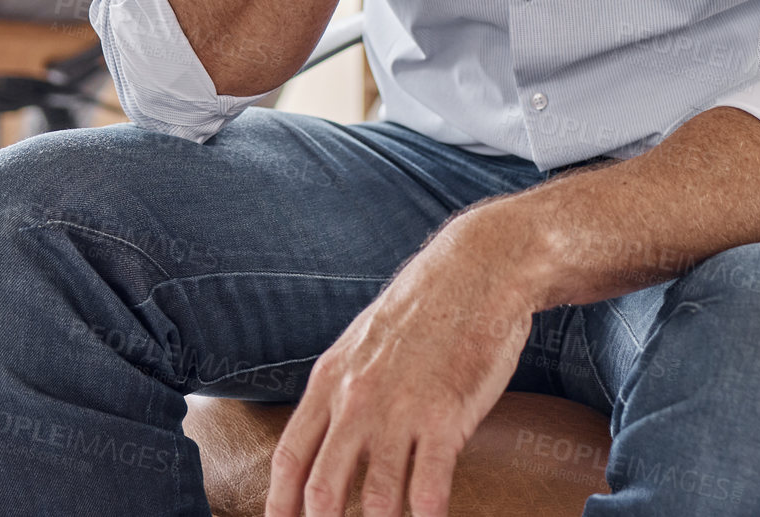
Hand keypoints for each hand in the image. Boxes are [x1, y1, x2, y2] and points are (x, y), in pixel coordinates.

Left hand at [264, 219, 533, 516]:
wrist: (479, 266)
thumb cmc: (427, 303)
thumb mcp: (365, 338)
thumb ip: (344, 386)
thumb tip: (331, 434)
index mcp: (331, 378)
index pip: (289, 459)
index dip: (280, 508)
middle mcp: (357, 399)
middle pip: (322, 491)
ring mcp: (400, 408)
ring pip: (376, 501)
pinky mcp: (444, 414)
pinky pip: (428, 489)